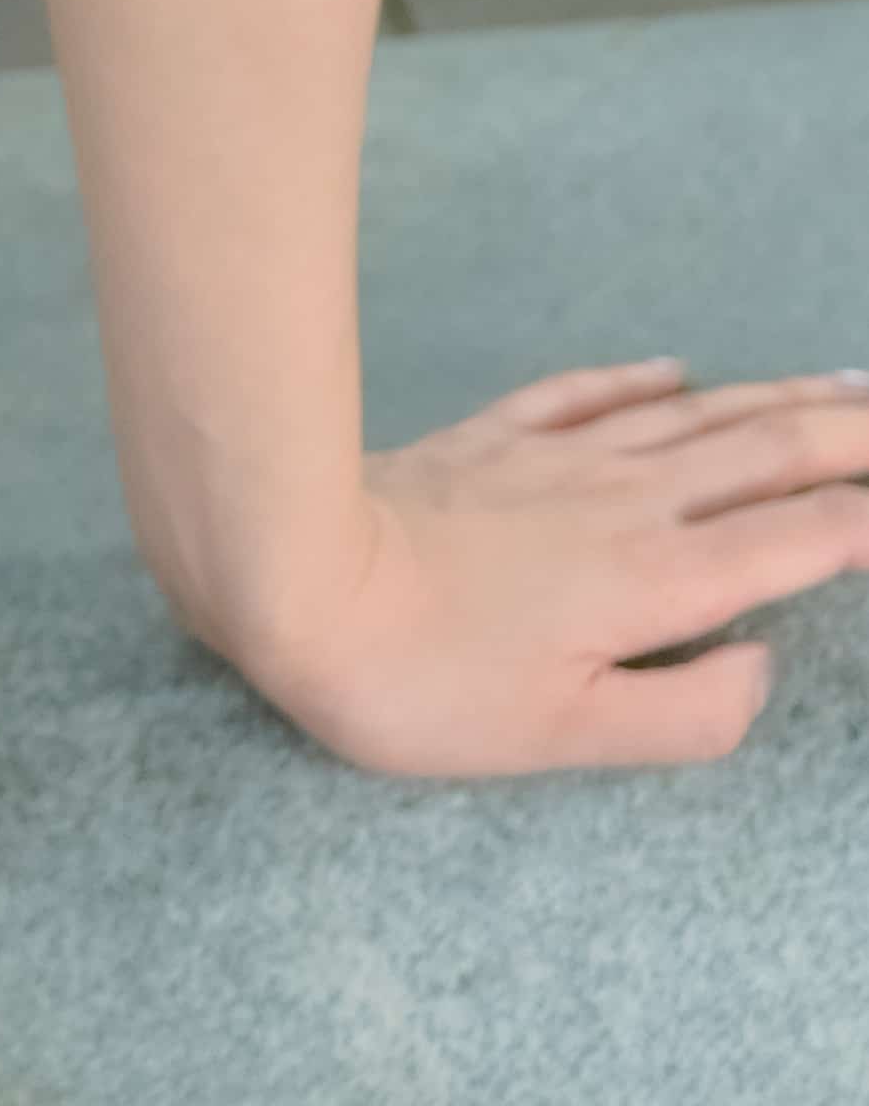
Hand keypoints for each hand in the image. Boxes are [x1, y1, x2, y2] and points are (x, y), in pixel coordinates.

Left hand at [219, 361, 868, 779]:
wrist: (294, 575)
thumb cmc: (423, 681)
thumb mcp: (565, 737)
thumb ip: (686, 713)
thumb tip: (762, 665)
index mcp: (660, 580)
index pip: (796, 540)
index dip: (866, 522)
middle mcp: (629, 502)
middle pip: (766, 455)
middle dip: (850, 436)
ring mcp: (559, 459)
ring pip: (696, 416)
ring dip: (778, 397)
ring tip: (844, 382)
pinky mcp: (491, 438)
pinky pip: (588, 394)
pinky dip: (645, 380)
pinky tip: (675, 368)